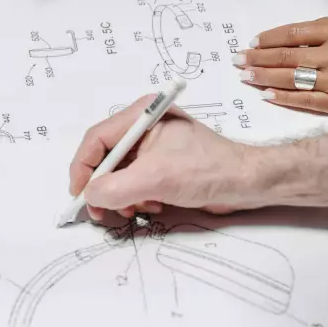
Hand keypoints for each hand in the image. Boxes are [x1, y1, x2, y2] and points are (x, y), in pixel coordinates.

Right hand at [68, 96, 264, 220]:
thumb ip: (115, 188)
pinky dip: (136, 197)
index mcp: (142, 116)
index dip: (83, 168)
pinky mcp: (162, 164)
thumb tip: (89, 196)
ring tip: (134, 209)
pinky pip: (134, 181)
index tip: (78, 194)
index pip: (96, 139)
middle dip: (103, 186)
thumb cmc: (206, 171)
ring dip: (121, 195)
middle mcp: (144, 127)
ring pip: (118, 172)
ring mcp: (153, 146)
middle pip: (105, 157)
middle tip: (102, 210)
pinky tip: (152, 205)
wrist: (248, 183)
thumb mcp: (155, 179)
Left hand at [234, 18, 327, 112]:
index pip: (293, 35)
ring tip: (245, 76)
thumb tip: (272, 41)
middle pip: (287, 57)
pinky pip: (305, 100)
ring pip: (292, 79)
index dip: (268, 39)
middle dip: (258, 59)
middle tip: (238, 60)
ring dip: (264, 77)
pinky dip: (283, 97)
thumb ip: (310, 32)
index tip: (251, 43)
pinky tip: (265, 94)